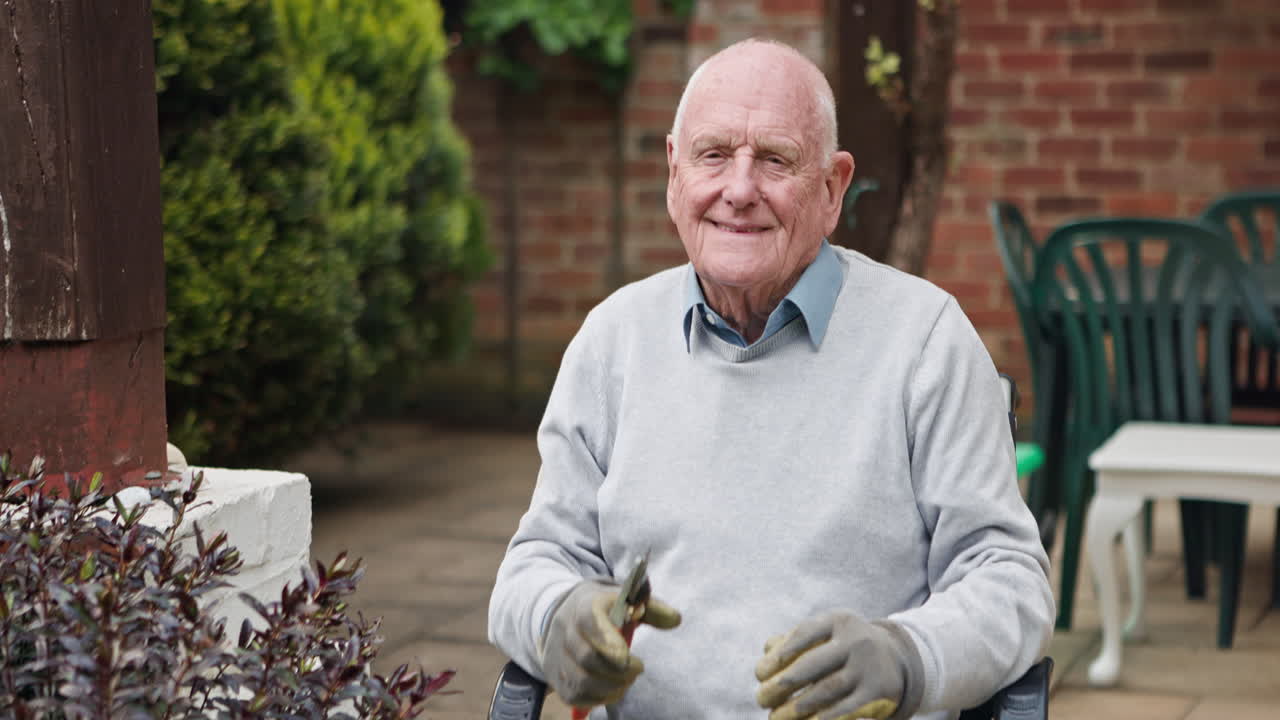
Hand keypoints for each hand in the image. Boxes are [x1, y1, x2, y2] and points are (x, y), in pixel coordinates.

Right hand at [538, 580, 680, 706]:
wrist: (564, 612)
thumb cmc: (604, 607)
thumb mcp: (625, 599)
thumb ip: (651, 608)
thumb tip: (675, 619)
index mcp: (584, 605)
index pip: (589, 620)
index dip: (607, 640)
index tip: (626, 656)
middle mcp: (565, 629)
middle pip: (586, 657)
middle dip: (618, 670)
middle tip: (638, 668)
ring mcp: (556, 654)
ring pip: (580, 680)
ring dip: (611, 686)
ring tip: (628, 680)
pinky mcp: (556, 676)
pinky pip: (574, 695)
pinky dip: (598, 698)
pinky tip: (614, 690)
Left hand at [755, 611, 923, 719]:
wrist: (895, 657)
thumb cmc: (844, 646)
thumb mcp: (826, 634)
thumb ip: (796, 639)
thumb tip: (768, 650)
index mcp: (838, 621)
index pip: (805, 634)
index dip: (780, 654)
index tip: (759, 674)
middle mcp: (856, 640)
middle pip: (813, 664)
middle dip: (783, 684)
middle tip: (761, 699)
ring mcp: (868, 665)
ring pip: (828, 688)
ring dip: (798, 706)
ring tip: (776, 717)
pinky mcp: (879, 689)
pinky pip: (847, 707)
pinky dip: (825, 717)